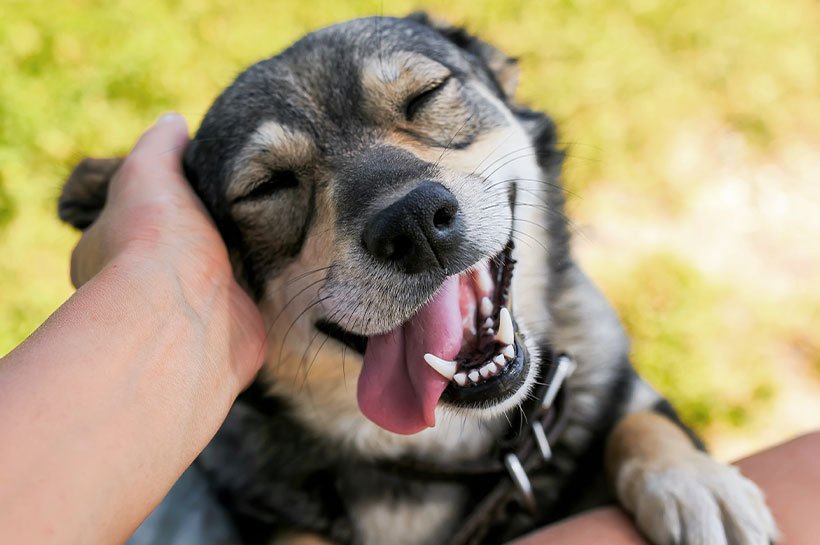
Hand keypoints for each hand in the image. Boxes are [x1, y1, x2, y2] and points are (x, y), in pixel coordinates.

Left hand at [69, 113, 265, 390]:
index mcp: (107, 250)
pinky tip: (288, 259)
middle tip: (244, 200)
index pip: (130, 219)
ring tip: (276, 221)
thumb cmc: (156, 242)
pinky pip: (251, 300)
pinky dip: (267, 284)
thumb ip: (160, 145)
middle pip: (178, 249)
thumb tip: (174, 122)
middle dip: (206, 230)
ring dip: (241, 257)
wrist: (189, 315)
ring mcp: (189, 312)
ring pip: (217, 275)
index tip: (193, 182)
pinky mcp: (233, 329)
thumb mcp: (148, 171)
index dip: (158, 200)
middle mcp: (143, 287)